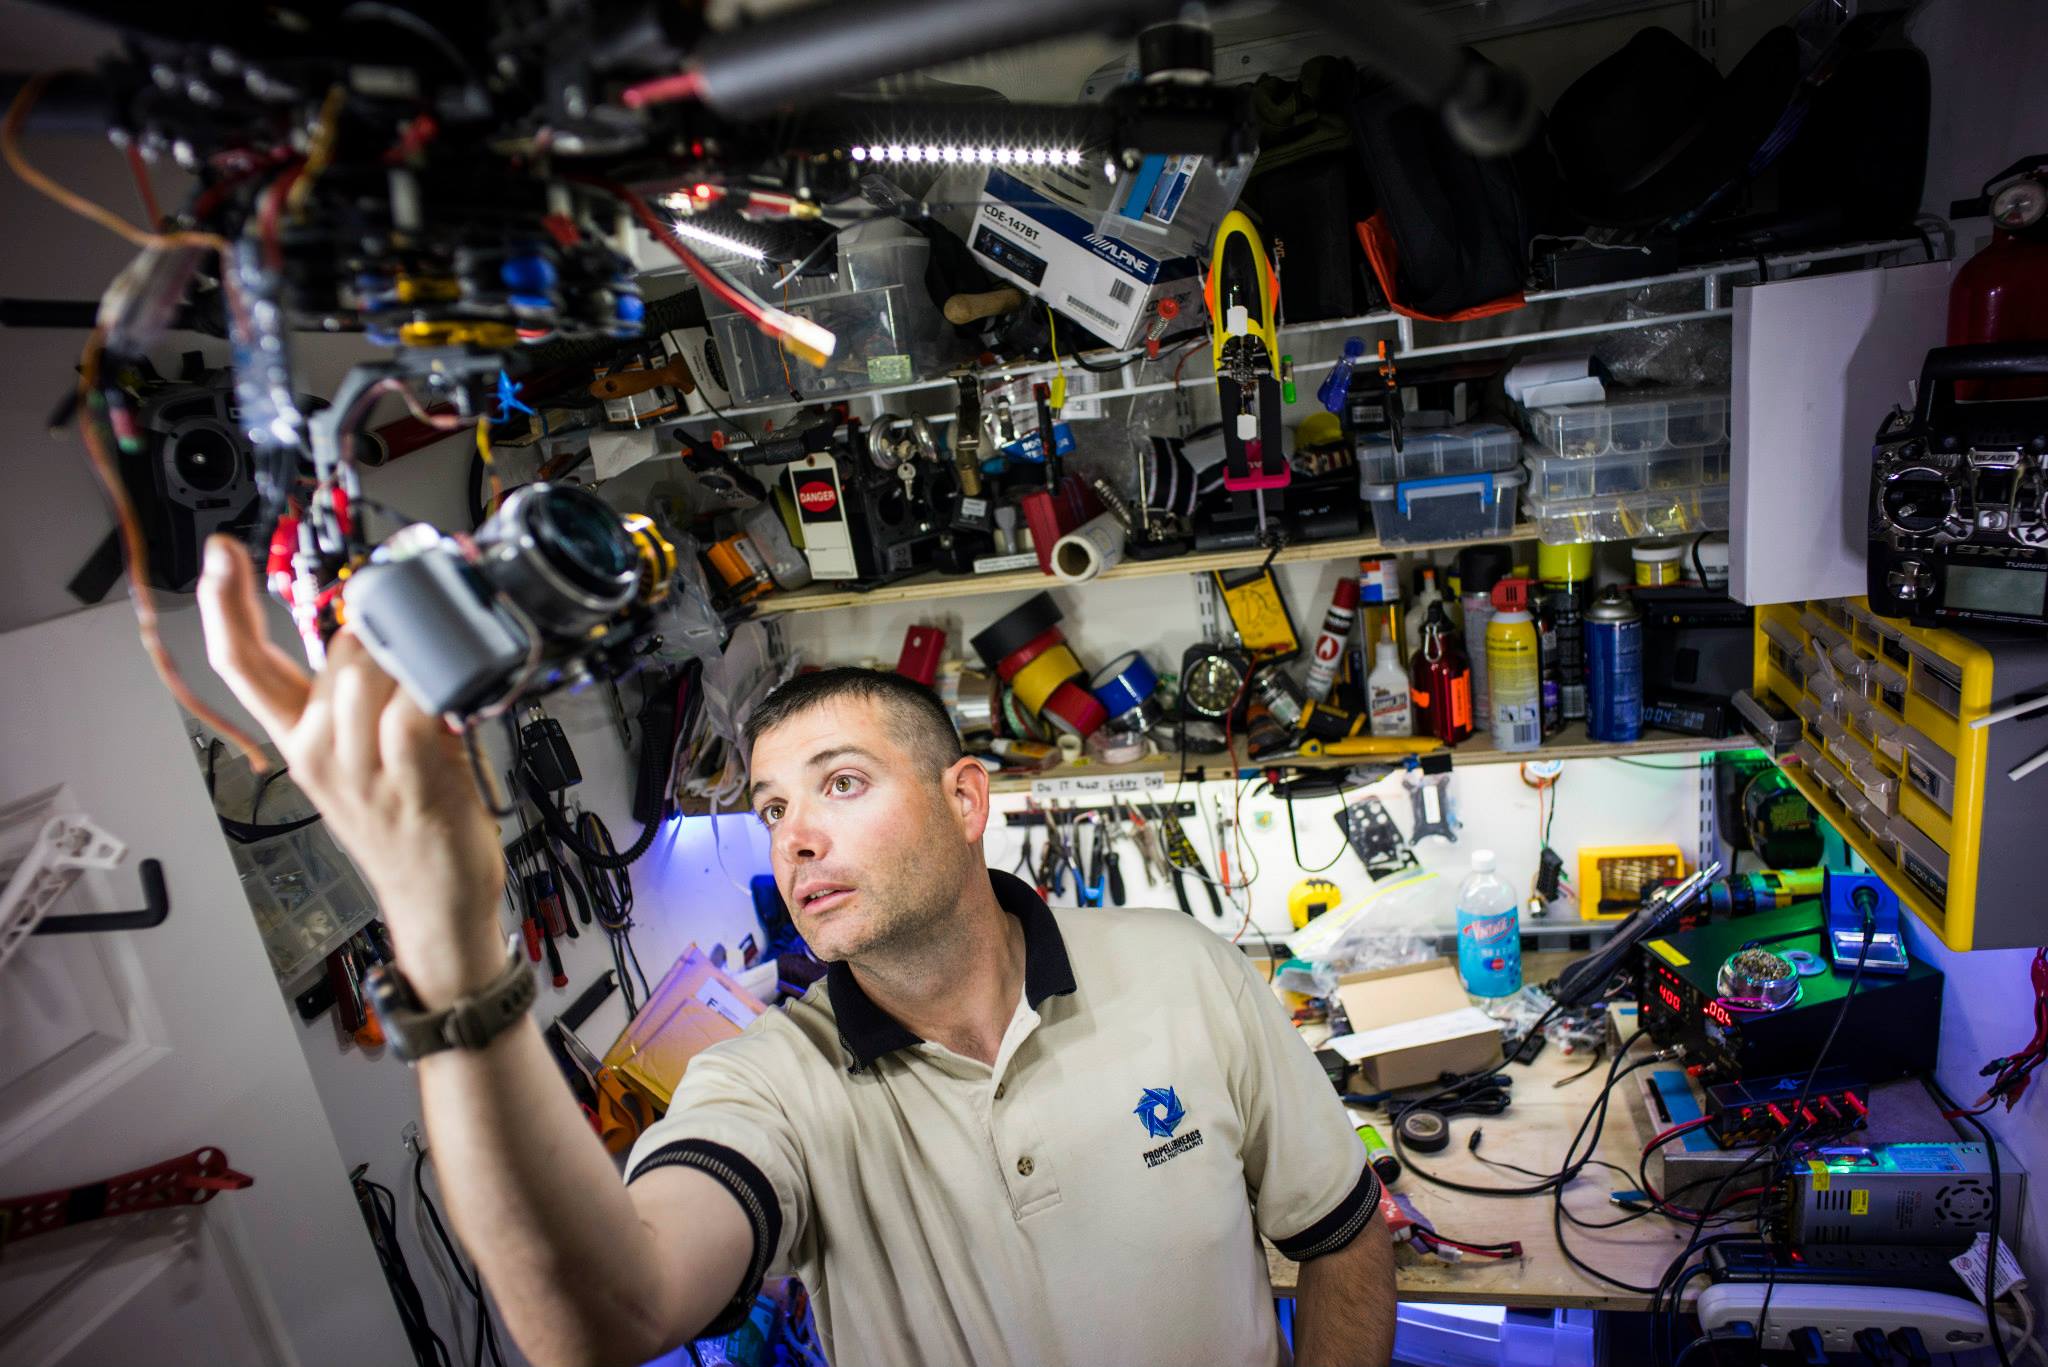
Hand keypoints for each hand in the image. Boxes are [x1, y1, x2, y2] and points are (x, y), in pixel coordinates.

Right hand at [197, 534, 507, 1003]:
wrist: (435, 904)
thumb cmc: (410, 824)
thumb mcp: (369, 755)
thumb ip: (368, 695)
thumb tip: (394, 629)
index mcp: (298, 739)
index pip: (241, 663)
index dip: (225, 603)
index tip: (220, 552)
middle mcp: (315, 750)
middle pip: (337, 651)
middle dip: (387, 633)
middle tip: (432, 648)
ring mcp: (358, 768)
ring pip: (371, 669)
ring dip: (417, 658)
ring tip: (450, 684)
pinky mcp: (409, 779)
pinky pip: (417, 708)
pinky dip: (442, 688)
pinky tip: (461, 694)